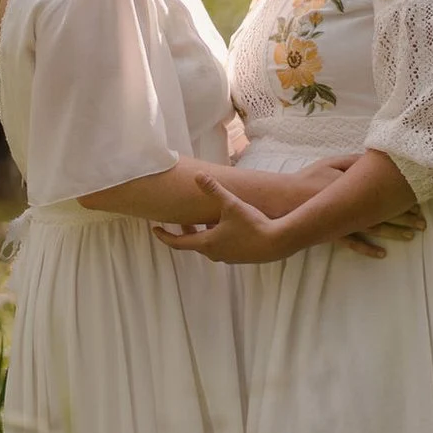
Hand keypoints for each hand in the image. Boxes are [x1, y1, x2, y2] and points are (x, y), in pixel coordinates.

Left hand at [152, 177, 297, 264]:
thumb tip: (198, 175)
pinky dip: (217, 237)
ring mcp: (228, 257)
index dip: (165, 236)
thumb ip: (213, 190)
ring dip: (203, 234)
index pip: (178, 242)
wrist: (278, 242)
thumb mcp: (231, 204)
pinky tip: (227, 226)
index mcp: (208, 243)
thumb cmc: (252, 224)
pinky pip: (222, 247)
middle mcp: (215, 253)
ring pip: (208, 245)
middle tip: (181, 220)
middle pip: (193, 243)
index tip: (155, 230)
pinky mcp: (240, 257)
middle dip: (185, 231)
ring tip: (204, 220)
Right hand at [311, 155, 422, 256]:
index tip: (419, 200)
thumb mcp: (332, 163)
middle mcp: (353, 207)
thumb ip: (355, 162)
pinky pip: (354, 244)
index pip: (385, 193)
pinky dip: (368, 249)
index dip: (403, 198)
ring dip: (394, 232)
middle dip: (406, 217)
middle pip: (385, 213)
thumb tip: (376, 159)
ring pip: (375, 228)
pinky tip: (382, 254)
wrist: (284, 198)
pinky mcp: (335, 232)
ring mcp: (344, 222)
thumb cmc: (308, 178)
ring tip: (412, 235)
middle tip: (424, 222)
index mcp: (355, 188)